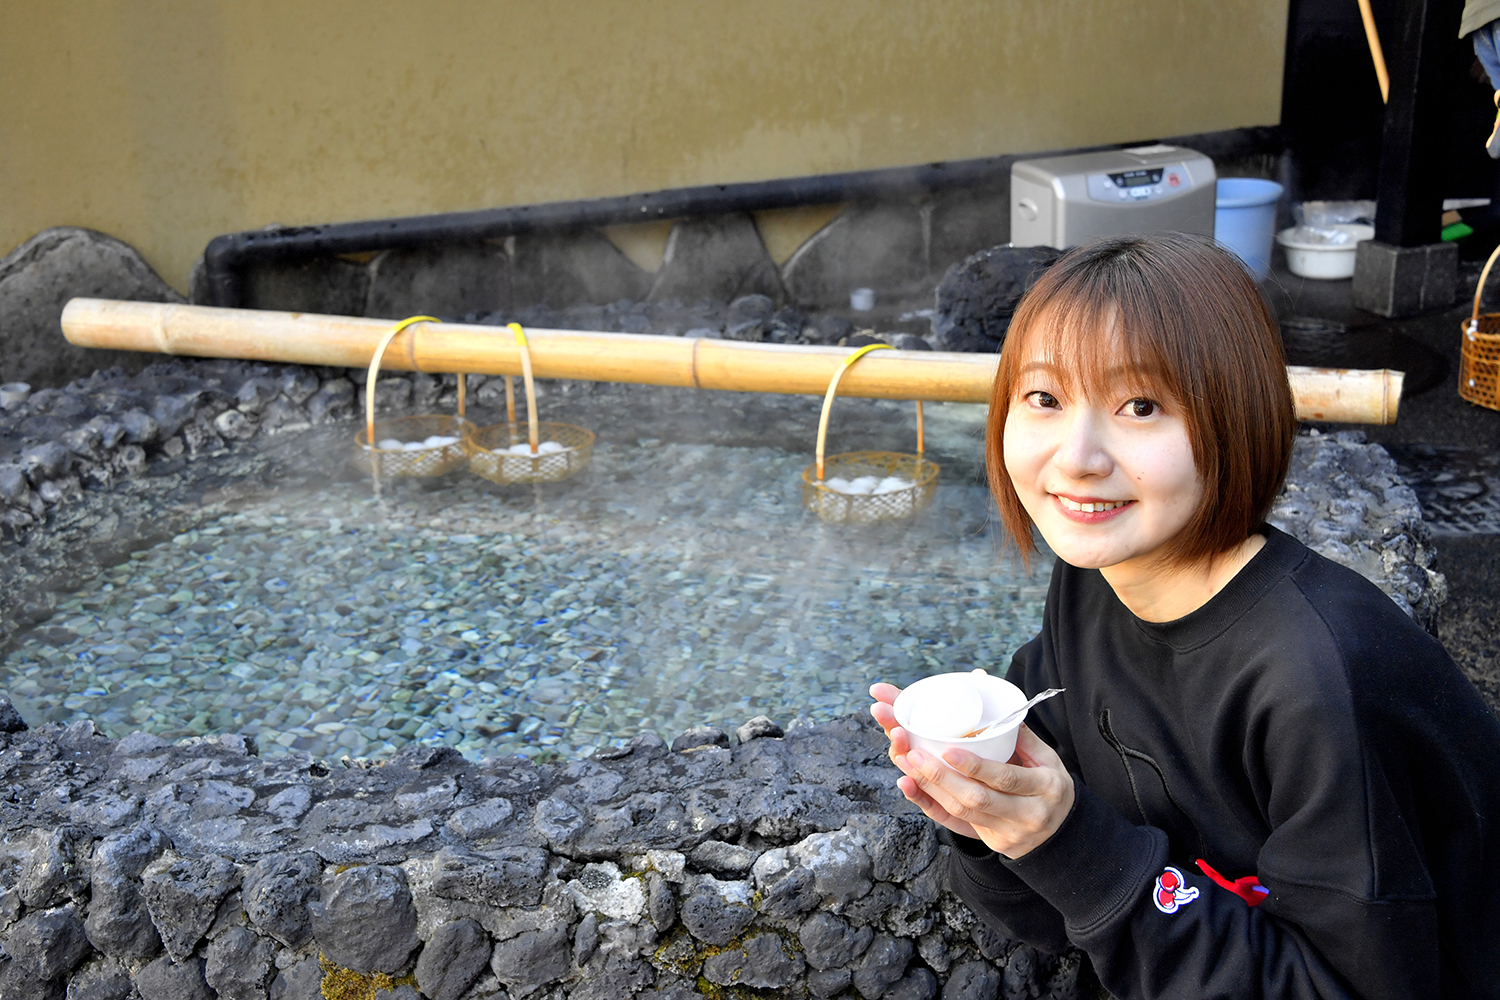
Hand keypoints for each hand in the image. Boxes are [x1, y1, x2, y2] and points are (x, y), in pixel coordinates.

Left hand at [870, 683, 1073, 857]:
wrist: (1062, 833)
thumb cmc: (1050, 785)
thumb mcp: (1048, 758)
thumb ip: (1020, 732)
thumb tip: (986, 690)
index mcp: (1045, 787)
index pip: (1006, 777)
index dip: (975, 766)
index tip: (947, 749)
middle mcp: (1027, 814)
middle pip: (976, 798)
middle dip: (940, 776)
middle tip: (912, 752)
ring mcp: (1007, 832)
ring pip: (960, 812)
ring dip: (929, 786)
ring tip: (905, 761)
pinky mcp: (990, 841)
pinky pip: (954, 823)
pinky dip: (929, 803)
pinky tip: (909, 785)